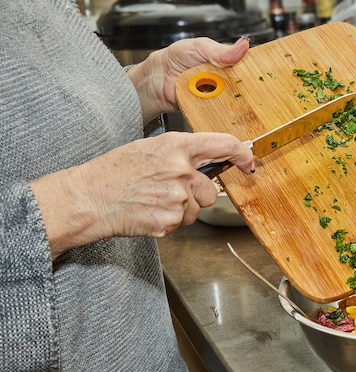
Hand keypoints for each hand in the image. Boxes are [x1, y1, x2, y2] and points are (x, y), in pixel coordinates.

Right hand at [30, 131, 253, 259]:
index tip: (248, 160)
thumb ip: (180, 152)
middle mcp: (181, 170)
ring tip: (153, 200)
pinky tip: (149, 212)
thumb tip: (206, 160)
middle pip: (210, 189)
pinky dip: (169, 221)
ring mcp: (177, 198)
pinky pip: (181, 223)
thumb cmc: (113, 172)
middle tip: (167, 190)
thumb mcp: (149, 148)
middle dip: (196, 194)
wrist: (88, 198)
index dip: (241, 153)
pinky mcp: (170, 221)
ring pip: (196, 209)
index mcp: (175, 146)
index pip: (222, 145)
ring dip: (181, 209)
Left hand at [127, 36, 249, 123]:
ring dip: (239, 106)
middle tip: (250, 93)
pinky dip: (226, 116)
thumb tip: (243, 46)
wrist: (157, 81)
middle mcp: (227, 81)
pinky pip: (223, 116)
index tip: (265, 78)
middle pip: (247, 89)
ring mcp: (220, 97)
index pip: (250, 68)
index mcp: (228, 63)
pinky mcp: (212, 111)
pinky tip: (229, 115)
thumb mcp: (198, 48)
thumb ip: (220, 50)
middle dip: (251, 93)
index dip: (258, 73)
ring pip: (237, 104)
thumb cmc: (175, 59)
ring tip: (239, 104)